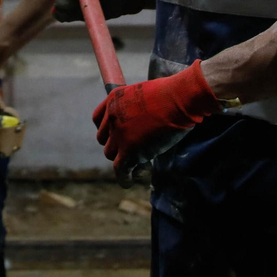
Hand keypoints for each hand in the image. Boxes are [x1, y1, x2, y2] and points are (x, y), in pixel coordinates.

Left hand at [93, 60, 218, 184]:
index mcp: (114, 99)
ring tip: (137, 165)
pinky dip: (124, 177)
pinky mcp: (129, 149)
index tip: (115, 136)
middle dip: (116, 145)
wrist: (178, 99)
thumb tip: (142, 123)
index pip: (98, 119)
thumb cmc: (171, 94)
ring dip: (122, 160)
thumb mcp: (146, 95)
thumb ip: (137, 108)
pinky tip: (129, 181)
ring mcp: (119, 133)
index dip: (106, 130)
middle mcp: (112, 116)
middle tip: (132, 149)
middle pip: (104, 139)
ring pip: (111, 154)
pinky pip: (120, 169)